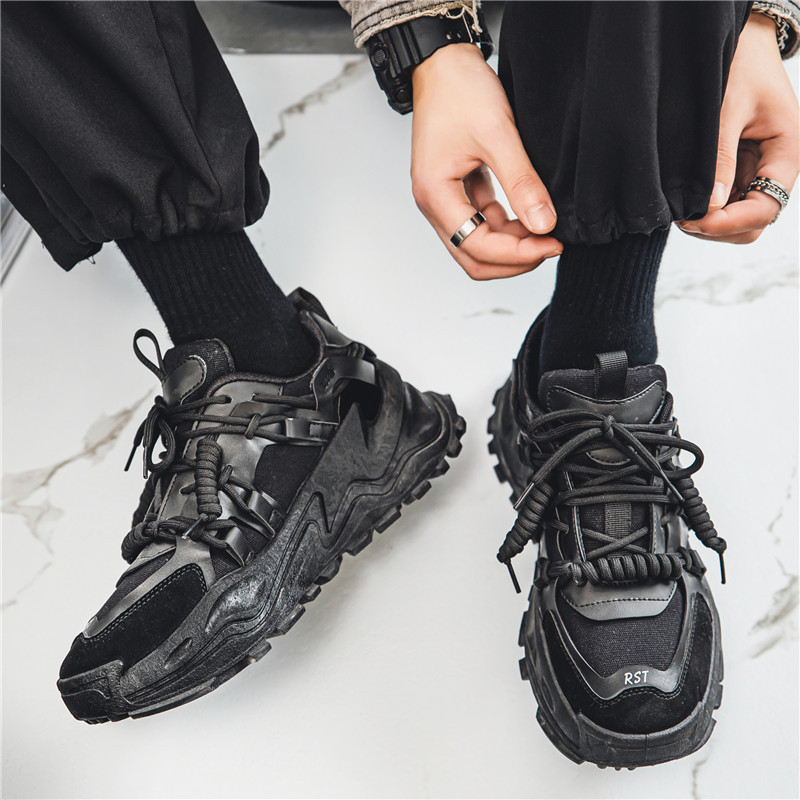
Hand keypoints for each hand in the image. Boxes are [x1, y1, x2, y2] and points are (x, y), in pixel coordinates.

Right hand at [410, 43, 561, 279]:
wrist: (443, 63)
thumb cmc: (459, 90)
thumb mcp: (497, 134)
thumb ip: (521, 182)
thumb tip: (544, 224)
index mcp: (435, 195)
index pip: (476, 247)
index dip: (517, 254)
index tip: (553, 242)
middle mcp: (435, 205)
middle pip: (473, 258)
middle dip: (513, 260)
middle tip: (551, 245)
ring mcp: (445, 200)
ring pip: (478, 245)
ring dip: (511, 246)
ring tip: (545, 231)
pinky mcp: (457, 192)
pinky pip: (482, 224)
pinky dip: (506, 227)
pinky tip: (530, 215)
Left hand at [678, 13, 798, 242]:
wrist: (740, 41)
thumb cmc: (741, 64)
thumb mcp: (728, 108)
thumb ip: (721, 158)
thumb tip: (710, 207)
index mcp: (787, 153)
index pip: (766, 209)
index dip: (730, 223)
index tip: (695, 219)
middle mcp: (774, 169)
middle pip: (752, 224)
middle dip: (718, 228)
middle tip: (681, 216)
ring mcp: (754, 172)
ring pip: (735, 219)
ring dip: (707, 221)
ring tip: (679, 205)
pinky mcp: (736, 170)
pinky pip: (722, 203)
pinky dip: (703, 207)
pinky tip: (682, 197)